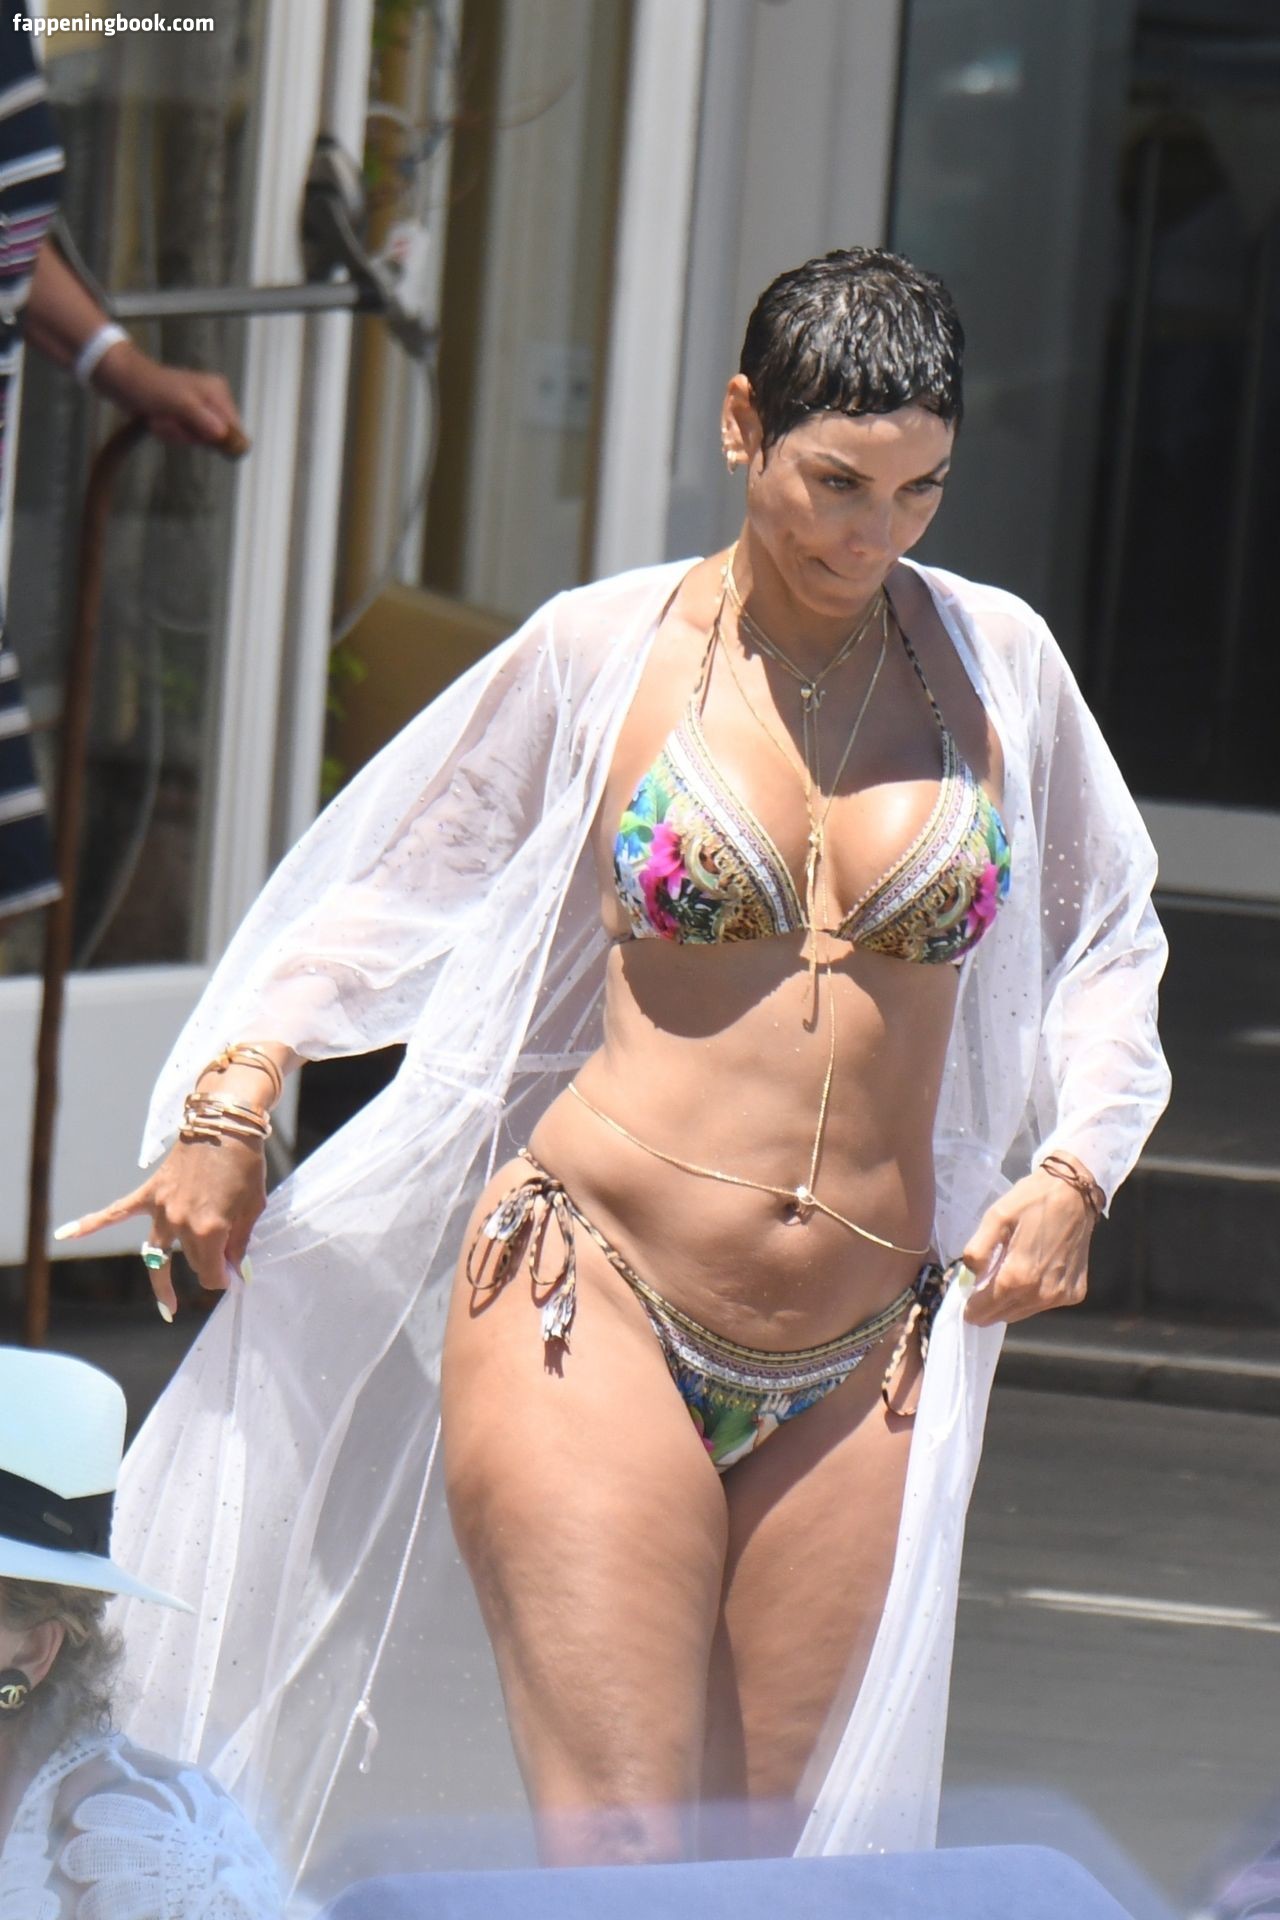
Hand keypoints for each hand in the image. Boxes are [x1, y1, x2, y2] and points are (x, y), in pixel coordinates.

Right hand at [55, 1137, 267, 1320]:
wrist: (226, 1123)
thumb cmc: (245, 1164)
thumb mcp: (253, 1207)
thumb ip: (240, 1241)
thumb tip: (233, 1266)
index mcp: (209, 1230)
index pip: (210, 1273)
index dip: (225, 1277)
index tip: (235, 1274)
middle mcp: (180, 1224)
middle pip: (190, 1263)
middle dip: (209, 1265)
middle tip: (225, 1263)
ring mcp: (162, 1209)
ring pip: (158, 1254)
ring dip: (163, 1281)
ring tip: (169, 1306)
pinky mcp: (151, 1192)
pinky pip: (116, 1212)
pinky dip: (90, 1223)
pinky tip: (65, 1235)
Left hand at [92, 339, 245, 449]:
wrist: (121, 379)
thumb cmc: (149, 387)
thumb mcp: (180, 404)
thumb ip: (204, 421)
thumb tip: (225, 438)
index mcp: (219, 394)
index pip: (236, 433)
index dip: (217, 441)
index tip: (195, 433)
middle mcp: (213, 402)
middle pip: (216, 440)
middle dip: (189, 435)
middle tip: (171, 420)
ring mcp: (198, 410)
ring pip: (198, 441)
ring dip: (175, 434)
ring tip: (161, 418)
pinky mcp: (184, 416)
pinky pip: (185, 437)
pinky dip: (169, 433)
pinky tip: (158, 420)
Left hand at [960, 1163, 1095, 1326]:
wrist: (1074, 1194)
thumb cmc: (1031, 1202)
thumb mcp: (996, 1217)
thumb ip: (978, 1249)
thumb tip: (970, 1276)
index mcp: (1018, 1276)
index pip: (984, 1309)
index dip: (971, 1309)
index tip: (965, 1305)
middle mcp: (1041, 1293)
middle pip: (1003, 1315)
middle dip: (987, 1308)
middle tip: (980, 1293)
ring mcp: (1060, 1296)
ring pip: (1023, 1313)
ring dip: (1009, 1304)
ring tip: (1003, 1283)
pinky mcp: (1075, 1293)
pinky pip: (1044, 1305)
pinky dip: (1032, 1298)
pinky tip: (1031, 1277)